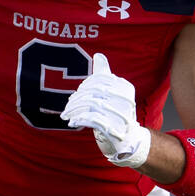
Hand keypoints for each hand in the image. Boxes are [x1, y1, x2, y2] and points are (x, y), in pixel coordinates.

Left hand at [60, 53, 150, 167]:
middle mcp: (126, 99)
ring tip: (67, 115)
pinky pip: (92, 119)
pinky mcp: (115, 129)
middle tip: (67, 107)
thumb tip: (98, 55)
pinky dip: (80, 119)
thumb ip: (104, 75)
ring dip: (75, 110)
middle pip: (94, 91)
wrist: (127, 140)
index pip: (99, 80)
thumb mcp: (110, 93)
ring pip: (91, 105)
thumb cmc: (116, 113)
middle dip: (77, 99)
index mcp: (125, 88)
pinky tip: (73, 122)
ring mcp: (121, 115)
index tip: (76, 95)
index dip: (84, 86)